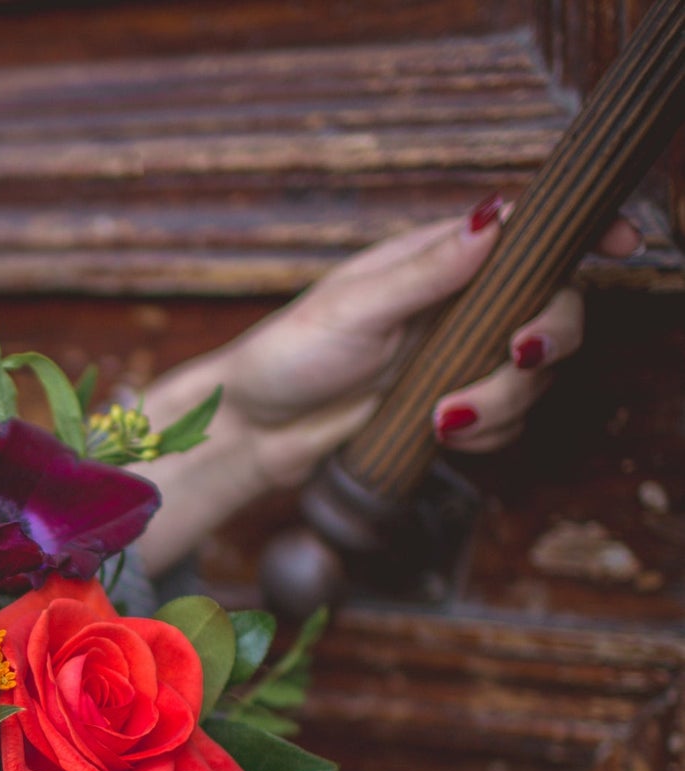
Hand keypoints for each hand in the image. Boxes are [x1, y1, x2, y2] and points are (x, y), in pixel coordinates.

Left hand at [225, 197, 641, 474]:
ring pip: (534, 376)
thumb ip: (425, 273)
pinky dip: (487, 436)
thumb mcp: (353, 308)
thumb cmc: (290, 355)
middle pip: (555, 311)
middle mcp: (463, 304)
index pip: (532, 232)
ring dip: (504, 402)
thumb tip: (493, 221)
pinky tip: (441, 438)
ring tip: (440, 419)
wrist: (257, 429)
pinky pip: (506, 423)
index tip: (624, 243)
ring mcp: (460, 357)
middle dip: (546, 341)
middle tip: (512, 357)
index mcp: (442, 259)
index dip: (588, 233)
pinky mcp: (451, 407)